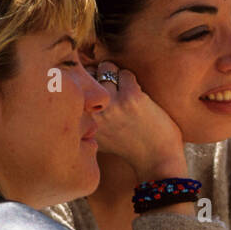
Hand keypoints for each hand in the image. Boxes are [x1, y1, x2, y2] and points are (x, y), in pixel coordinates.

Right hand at [90, 60, 187, 180]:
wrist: (157, 161)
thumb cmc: (130, 146)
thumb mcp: (98, 136)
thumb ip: (87, 117)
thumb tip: (79, 86)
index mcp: (82, 121)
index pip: (74, 86)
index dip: (87, 84)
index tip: (97, 91)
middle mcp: (92, 112)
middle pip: (88, 73)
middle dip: (101, 76)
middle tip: (113, 90)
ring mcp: (111, 104)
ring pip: (107, 68)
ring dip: (117, 75)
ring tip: (125, 92)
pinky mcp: (131, 98)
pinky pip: (126, 74)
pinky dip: (132, 81)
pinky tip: (138, 97)